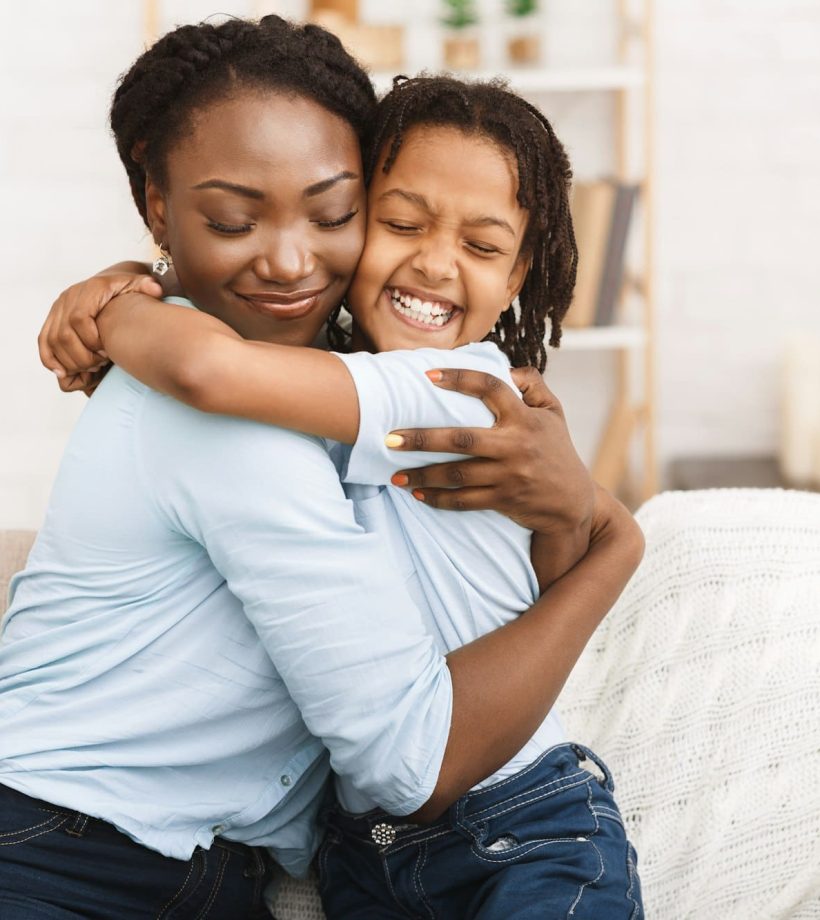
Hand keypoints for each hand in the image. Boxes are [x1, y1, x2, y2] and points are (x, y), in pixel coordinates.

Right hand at [39, 271, 162, 391]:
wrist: (111, 284)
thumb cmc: (127, 290)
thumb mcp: (139, 286)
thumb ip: (147, 286)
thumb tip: (155, 289)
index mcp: (89, 290)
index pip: (79, 319)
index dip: (91, 341)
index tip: (108, 353)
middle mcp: (68, 298)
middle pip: (64, 334)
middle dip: (82, 356)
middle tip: (101, 365)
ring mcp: (58, 309)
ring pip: (52, 341)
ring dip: (70, 361)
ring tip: (91, 368)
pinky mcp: (52, 319)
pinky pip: (44, 342)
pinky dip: (50, 359)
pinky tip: (63, 373)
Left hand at [386, 366, 594, 537]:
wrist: (572, 503)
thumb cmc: (557, 450)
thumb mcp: (554, 413)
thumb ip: (533, 384)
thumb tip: (506, 366)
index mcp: (525, 417)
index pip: (490, 388)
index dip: (459, 378)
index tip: (428, 375)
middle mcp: (516, 445)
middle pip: (461, 439)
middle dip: (422, 439)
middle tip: (390, 437)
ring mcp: (509, 475)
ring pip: (457, 474)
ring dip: (423, 474)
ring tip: (394, 474)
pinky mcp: (504, 500)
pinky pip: (465, 501)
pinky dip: (439, 499)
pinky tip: (417, 494)